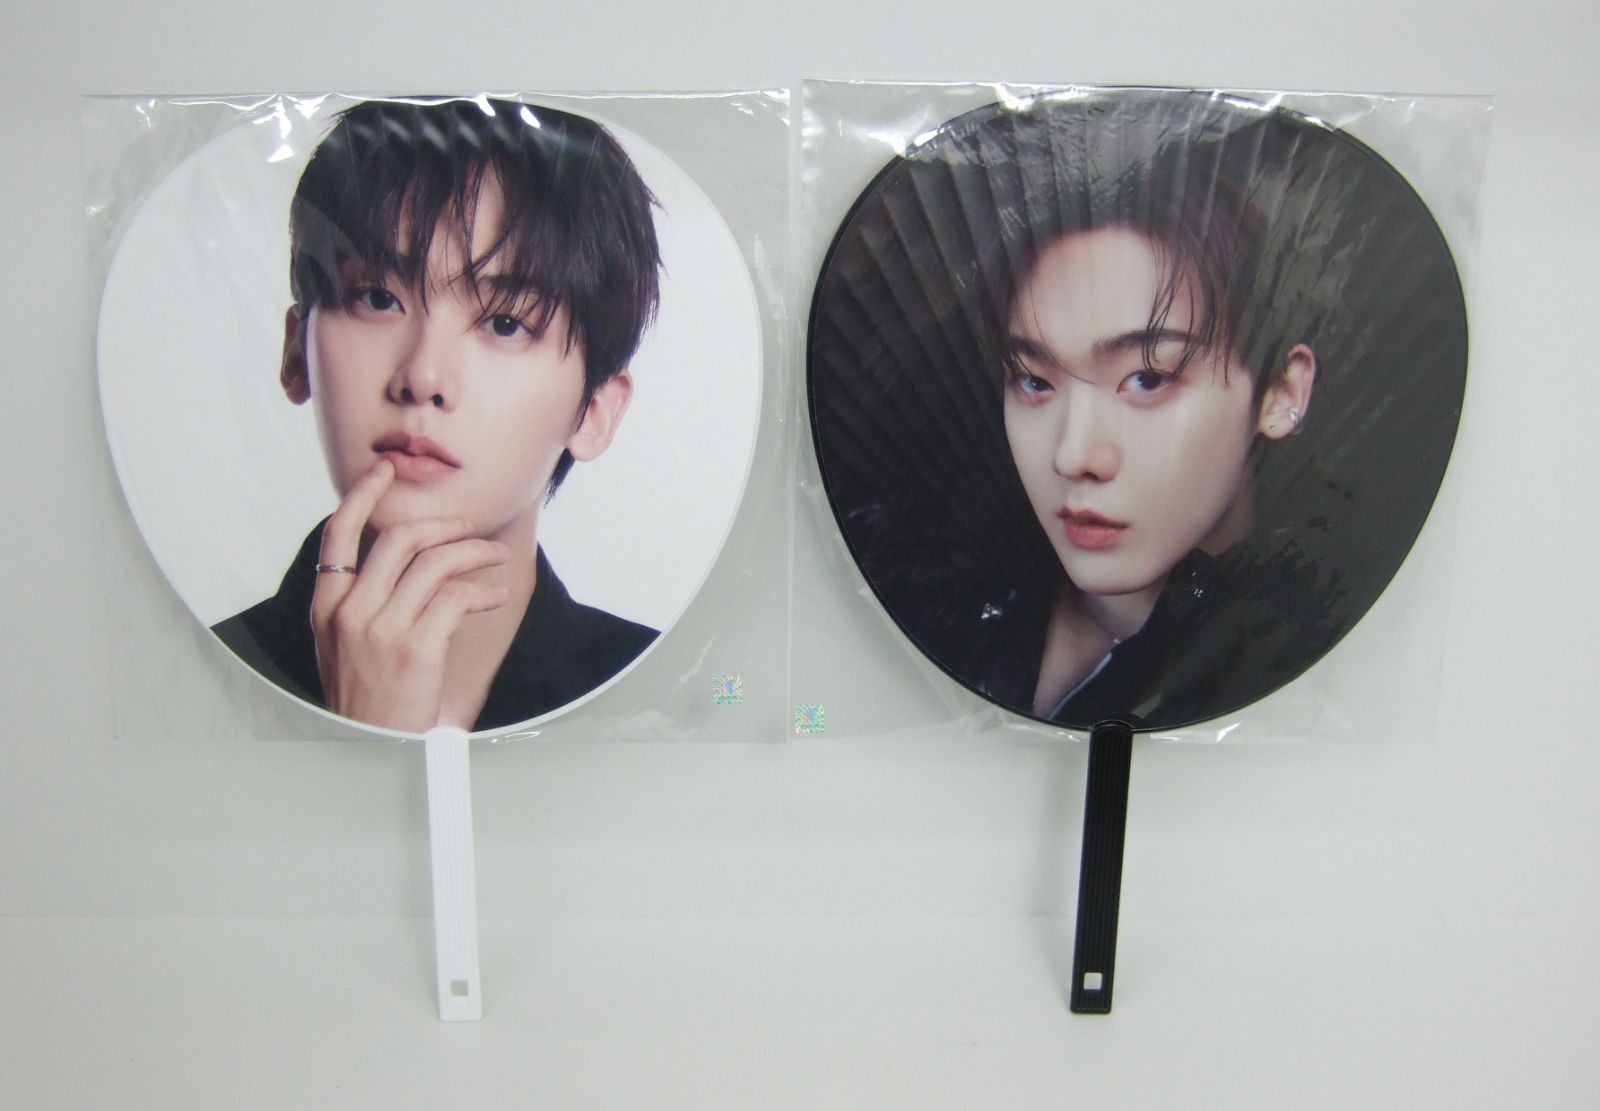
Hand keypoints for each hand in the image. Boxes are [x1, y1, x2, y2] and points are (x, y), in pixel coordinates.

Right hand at [310, 459, 509, 731]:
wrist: (371, 752)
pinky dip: (484, 589)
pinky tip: (496, 596)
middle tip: (470, 529)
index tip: (385, 470)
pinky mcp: (415, 648)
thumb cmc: (367, 701)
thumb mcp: (344, 648)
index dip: (362, 495)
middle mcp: (348, 613)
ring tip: (494, 558)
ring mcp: (380, 629)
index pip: (338, 534)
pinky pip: (456, 596)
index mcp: (326, 608)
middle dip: (442, 524)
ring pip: (433, 562)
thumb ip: (362, 604)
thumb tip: (400, 562)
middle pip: (397, 539)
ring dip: (474, 552)